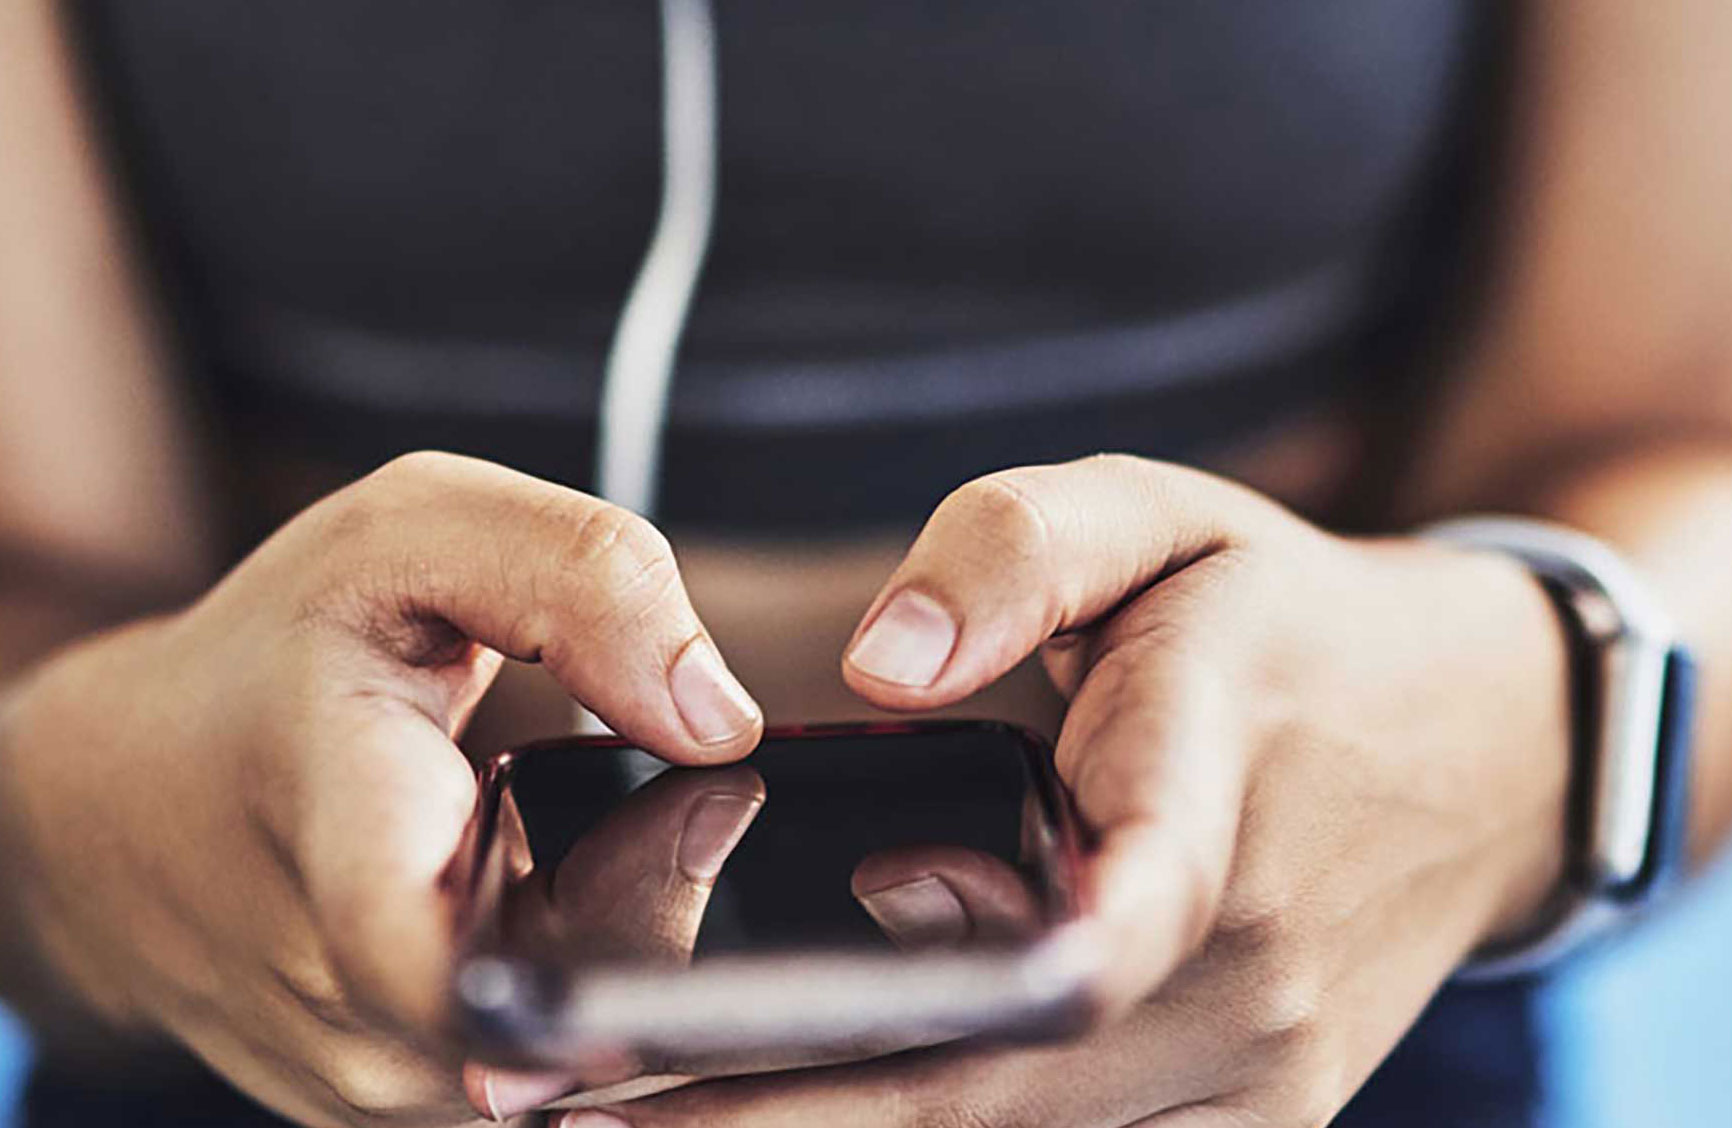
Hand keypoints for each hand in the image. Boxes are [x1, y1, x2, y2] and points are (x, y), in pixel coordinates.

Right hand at [0, 452, 762, 1126]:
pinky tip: (550, 909)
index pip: (428, 963)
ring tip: (576, 846)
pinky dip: (578, 992)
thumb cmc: (278, 656)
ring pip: (571, 1059)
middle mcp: (350, 996)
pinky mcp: (393, 1109)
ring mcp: (367, 1077)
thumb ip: (584, 582)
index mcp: (346, 828)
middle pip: (568, 1016)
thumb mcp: (417, 537)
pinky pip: (541, 1073)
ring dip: (622, 959)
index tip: (660, 959)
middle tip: (680, 806)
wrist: (125, 802)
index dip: (564, 993)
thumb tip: (720, 720)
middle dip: (660, 922)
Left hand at [587, 454, 1572, 1127]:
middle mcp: (1247, 970)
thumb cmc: (1285, 622)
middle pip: (992, 1094)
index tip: (676, 1061)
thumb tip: (871, 664)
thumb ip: (1012, 552)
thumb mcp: (1159, 519)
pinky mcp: (1252, 1121)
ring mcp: (1257, 1075)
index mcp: (1219, 790)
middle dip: (764, 1120)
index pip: (1091, 929)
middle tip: (560, 1111)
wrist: (1476, 746)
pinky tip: (796, 1120)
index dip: (894, 1013)